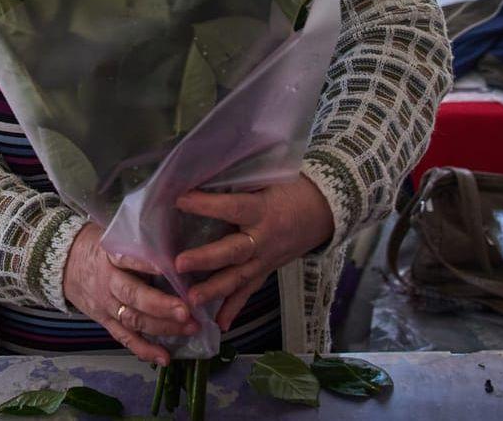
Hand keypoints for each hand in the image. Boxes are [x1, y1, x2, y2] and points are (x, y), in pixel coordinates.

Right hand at [62, 223, 197, 364]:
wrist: (63, 264)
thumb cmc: (96, 248)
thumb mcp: (113, 237)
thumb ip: (138, 245)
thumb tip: (175, 248)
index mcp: (109, 257)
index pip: (127, 260)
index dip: (146, 264)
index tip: (170, 267)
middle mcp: (107, 283)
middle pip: (133, 296)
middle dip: (160, 305)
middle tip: (186, 311)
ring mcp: (106, 306)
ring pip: (133, 320)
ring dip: (162, 327)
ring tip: (189, 328)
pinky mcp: (105, 322)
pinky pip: (124, 338)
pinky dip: (144, 350)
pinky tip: (164, 357)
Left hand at [173, 177, 334, 329]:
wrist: (323, 211)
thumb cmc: (289, 189)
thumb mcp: (265, 180)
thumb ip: (236, 185)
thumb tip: (196, 178)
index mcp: (262, 210)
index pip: (232, 207)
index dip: (208, 204)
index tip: (179, 199)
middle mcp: (263, 238)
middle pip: (234, 251)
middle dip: (207, 259)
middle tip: (180, 263)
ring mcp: (266, 259)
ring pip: (239, 278)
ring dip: (215, 290)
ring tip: (191, 300)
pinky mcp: (266, 271)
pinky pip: (249, 292)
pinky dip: (234, 309)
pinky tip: (219, 324)